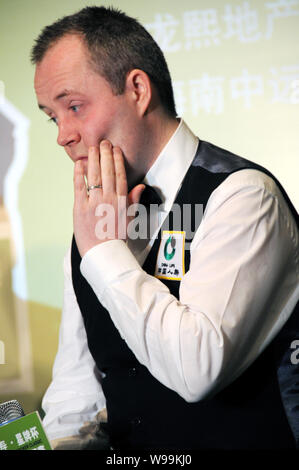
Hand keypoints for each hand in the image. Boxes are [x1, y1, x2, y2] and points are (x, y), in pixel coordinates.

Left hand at [73, 140, 144, 257]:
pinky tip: (79, 163)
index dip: (118, 161)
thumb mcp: (130, 218)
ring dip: (93, 159)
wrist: (103, 253)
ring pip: (94, 176)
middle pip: (107, 172)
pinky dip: (79, 174)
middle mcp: (108, 199)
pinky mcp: (80, 208)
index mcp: (121, 202)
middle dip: (106, 155)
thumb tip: (140, 186)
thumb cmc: (116, 238)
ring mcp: (94, 203)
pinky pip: (79, 187)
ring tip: (93, 148)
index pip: (120, 176)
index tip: (116, 150)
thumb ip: (134, 200)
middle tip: (104, 142)